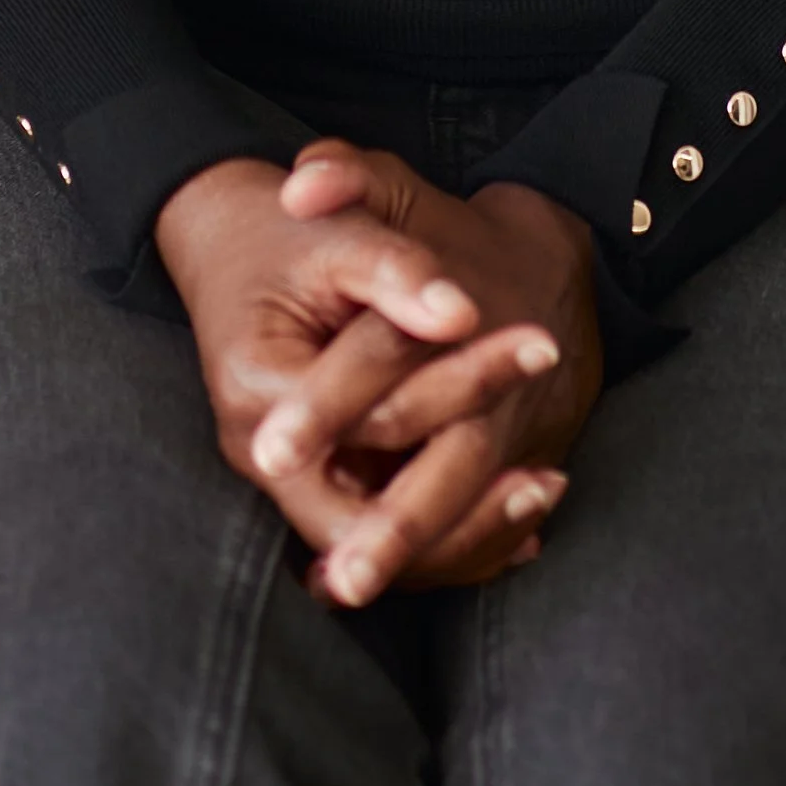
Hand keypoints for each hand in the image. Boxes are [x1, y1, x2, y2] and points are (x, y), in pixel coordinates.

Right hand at [157, 142, 599, 605]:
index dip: (463, 386)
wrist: (234, 245)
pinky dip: (446, 540)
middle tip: (550, 476)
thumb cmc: (287, 234)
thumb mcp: (340, 234)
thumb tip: (460, 315)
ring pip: (375, 551)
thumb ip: (396, 272)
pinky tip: (518, 525)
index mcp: (260, 387)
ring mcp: (284, 482)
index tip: (542, 347)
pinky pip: (380, 543)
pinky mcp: (314, 488)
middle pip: (365, 518)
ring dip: (462, 536)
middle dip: (466, 506)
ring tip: (544, 493)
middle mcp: (262, 454)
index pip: (374, 417)